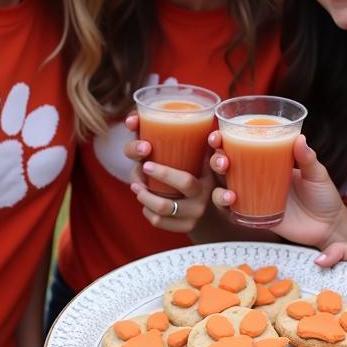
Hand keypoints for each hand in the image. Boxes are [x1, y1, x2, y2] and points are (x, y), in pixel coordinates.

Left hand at [125, 114, 215, 232]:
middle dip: (145, 191)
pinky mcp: (185, 227)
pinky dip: (147, 211)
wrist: (215, 202)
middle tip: (136, 178)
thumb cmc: (198, 167)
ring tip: (136, 187)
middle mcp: (201, 201)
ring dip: (143, 199)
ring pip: (159, 213)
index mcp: (205, 180)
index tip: (145, 163)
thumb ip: (168, 134)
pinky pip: (159, 222)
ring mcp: (192, 217)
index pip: (184, 182)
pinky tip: (146, 202)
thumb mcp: (197, 152)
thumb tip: (132, 119)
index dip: (163, 174)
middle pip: (165, 203)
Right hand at [210, 133, 346, 244]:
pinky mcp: (256, 217)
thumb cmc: (323, 195)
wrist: (329, 226)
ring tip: (230, 194)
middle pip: (226, 167)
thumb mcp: (317, 174)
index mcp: (267, 161)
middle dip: (216, 162)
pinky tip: (233, 206)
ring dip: (219, 190)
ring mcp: (254, 197)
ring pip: (224, 190)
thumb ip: (307, 158)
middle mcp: (255, 178)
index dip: (223, 140)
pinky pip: (234, 214)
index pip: (240, 147)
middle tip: (223, 162)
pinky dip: (228, 210)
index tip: (217, 136)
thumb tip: (300, 139)